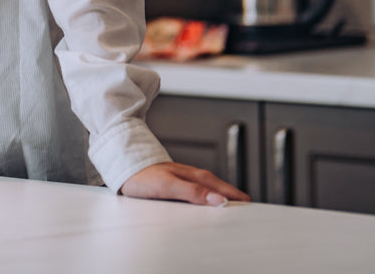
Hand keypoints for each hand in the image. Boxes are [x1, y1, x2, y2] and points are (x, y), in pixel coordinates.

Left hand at [120, 161, 249, 205]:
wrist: (124, 165)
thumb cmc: (143, 176)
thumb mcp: (168, 186)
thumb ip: (193, 192)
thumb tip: (218, 200)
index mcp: (195, 177)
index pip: (223, 190)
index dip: (237, 198)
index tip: (250, 208)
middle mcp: (193, 176)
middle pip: (221, 188)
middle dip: (235, 197)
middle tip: (249, 209)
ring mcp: (186, 178)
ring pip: (212, 188)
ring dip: (224, 196)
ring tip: (234, 206)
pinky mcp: (178, 182)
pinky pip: (201, 190)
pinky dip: (210, 196)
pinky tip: (209, 202)